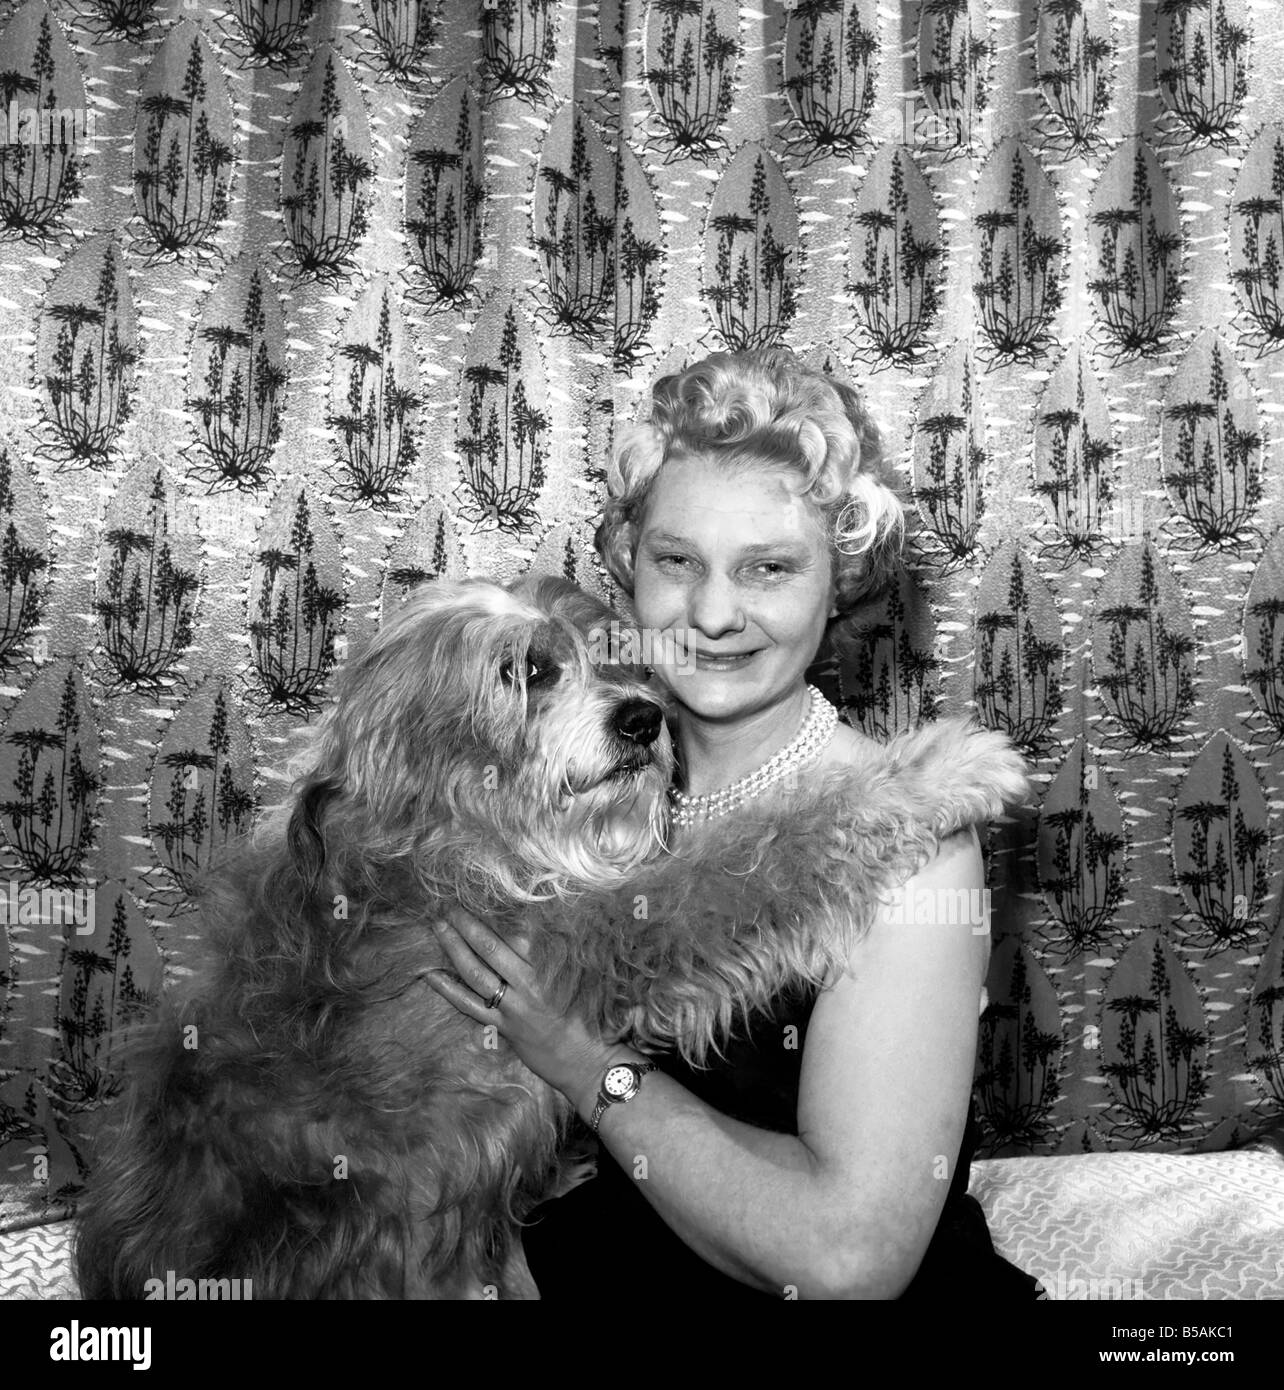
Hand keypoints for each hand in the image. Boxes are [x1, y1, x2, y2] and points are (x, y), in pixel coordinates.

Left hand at [425, 907, 618, 1114]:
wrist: (590, 1063)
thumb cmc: (592, 1020)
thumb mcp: (581, 980)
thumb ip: (557, 957)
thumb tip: (533, 928)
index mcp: (549, 970)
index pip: (519, 934)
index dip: (499, 914)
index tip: (482, 897)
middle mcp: (529, 986)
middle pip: (491, 948)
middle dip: (468, 925)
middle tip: (449, 905)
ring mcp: (513, 1009)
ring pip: (476, 973)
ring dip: (454, 948)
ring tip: (438, 927)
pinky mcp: (504, 1028)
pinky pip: (470, 1006)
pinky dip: (448, 989)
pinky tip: (431, 975)